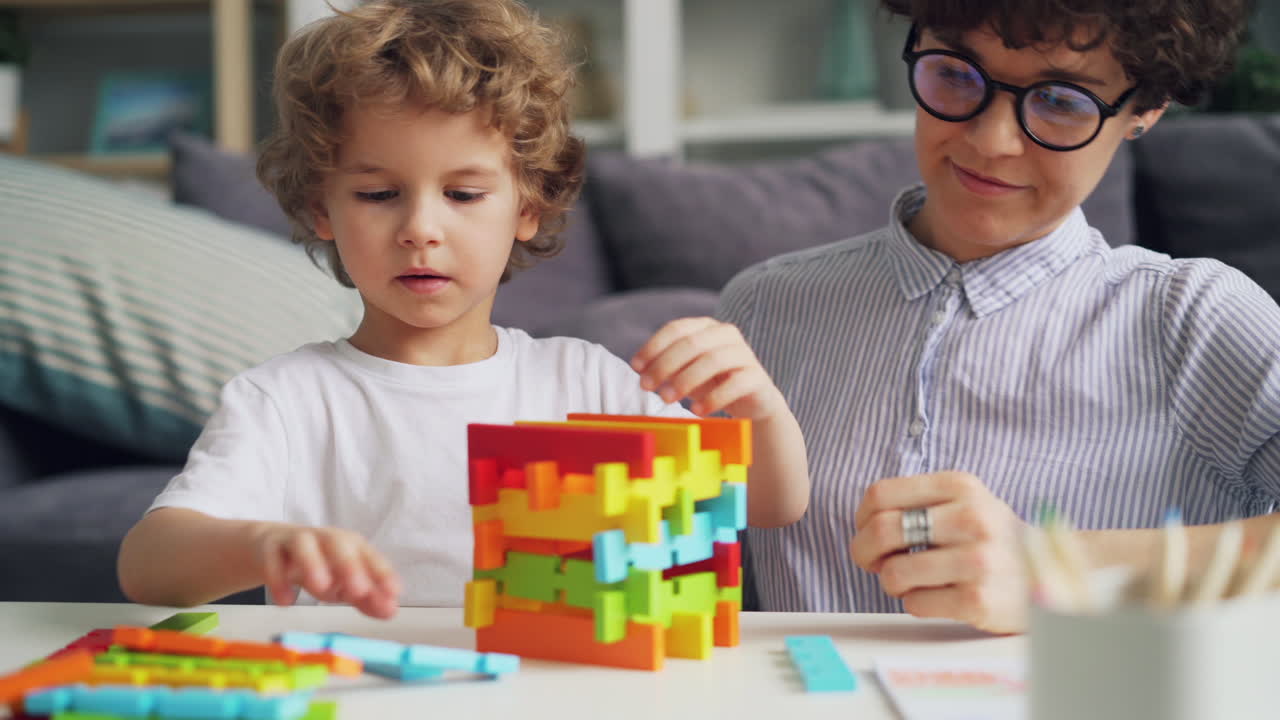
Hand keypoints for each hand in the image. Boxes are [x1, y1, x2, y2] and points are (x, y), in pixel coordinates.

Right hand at [252, 524, 400, 618]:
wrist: (270, 547)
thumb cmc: (318, 566)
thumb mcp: (343, 584)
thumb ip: (367, 599)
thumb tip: (391, 611)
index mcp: (350, 546)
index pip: (370, 556)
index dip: (382, 574)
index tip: (394, 593)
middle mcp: (326, 539)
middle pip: (339, 544)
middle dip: (350, 566)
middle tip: (359, 591)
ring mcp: (297, 540)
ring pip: (305, 545)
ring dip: (314, 564)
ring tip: (321, 589)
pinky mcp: (271, 547)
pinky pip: (273, 559)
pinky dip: (278, 579)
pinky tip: (286, 601)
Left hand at [631, 317, 784, 419]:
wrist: (752, 403)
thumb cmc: (712, 383)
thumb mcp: (685, 371)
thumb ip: (666, 366)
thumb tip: (640, 371)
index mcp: (706, 327)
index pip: (676, 329)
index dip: (653, 346)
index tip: (636, 367)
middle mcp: (727, 335)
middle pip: (692, 344)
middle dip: (664, 365)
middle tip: (646, 386)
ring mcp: (744, 354)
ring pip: (712, 361)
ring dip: (684, 380)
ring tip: (667, 399)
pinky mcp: (757, 377)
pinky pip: (734, 384)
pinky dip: (713, 399)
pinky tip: (697, 411)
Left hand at [850, 471, 1027, 633]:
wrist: (1048, 575)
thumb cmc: (993, 538)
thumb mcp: (966, 501)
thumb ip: (920, 501)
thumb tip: (863, 523)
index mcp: (961, 486)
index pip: (881, 494)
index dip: (861, 517)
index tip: (864, 531)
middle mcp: (971, 518)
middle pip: (881, 531)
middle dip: (863, 552)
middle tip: (872, 563)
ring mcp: (977, 560)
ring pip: (893, 572)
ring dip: (890, 582)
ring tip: (910, 581)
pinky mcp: (978, 600)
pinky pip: (915, 603)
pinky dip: (915, 602)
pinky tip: (937, 596)